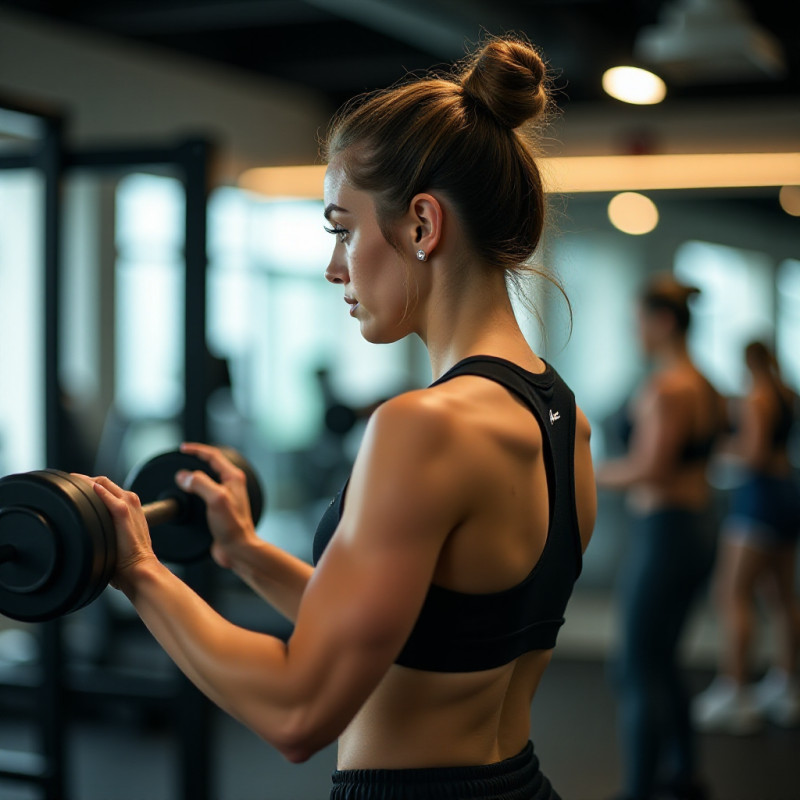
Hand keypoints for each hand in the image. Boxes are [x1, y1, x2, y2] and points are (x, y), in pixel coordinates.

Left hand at [71, 474, 157, 587]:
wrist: (138, 568)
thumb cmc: (127, 559)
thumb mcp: (117, 537)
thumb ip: (105, 527)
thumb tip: (85, 529)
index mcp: (130, 507)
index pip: (107, 487)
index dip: (89, 485)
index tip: (74, 488)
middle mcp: (130, 501)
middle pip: (103, 481)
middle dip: (85, 481)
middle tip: (68, 484)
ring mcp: (128, 504)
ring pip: (103, 483)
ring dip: (86, 482)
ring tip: (69, 484)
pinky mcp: (122, 511)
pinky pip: (105, 493)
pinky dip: (93, 489)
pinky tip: (81, 489)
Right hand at [174, 443, 256, 568]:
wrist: (237, 549)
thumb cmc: (232, 526)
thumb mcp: (215, 499)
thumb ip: (200, 484)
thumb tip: (183, 476)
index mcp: (233, 478)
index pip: (213, 456)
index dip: (197, 450)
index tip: (183, 449)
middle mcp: (231, 485)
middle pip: (210, 465)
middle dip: (195, 460)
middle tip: (180, 459)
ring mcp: (225, 496)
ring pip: (207, 479)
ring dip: (194, 475)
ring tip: (181, 475)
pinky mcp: (219, 508)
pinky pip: (204, 493)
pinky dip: (194, 490)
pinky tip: (187, 494)